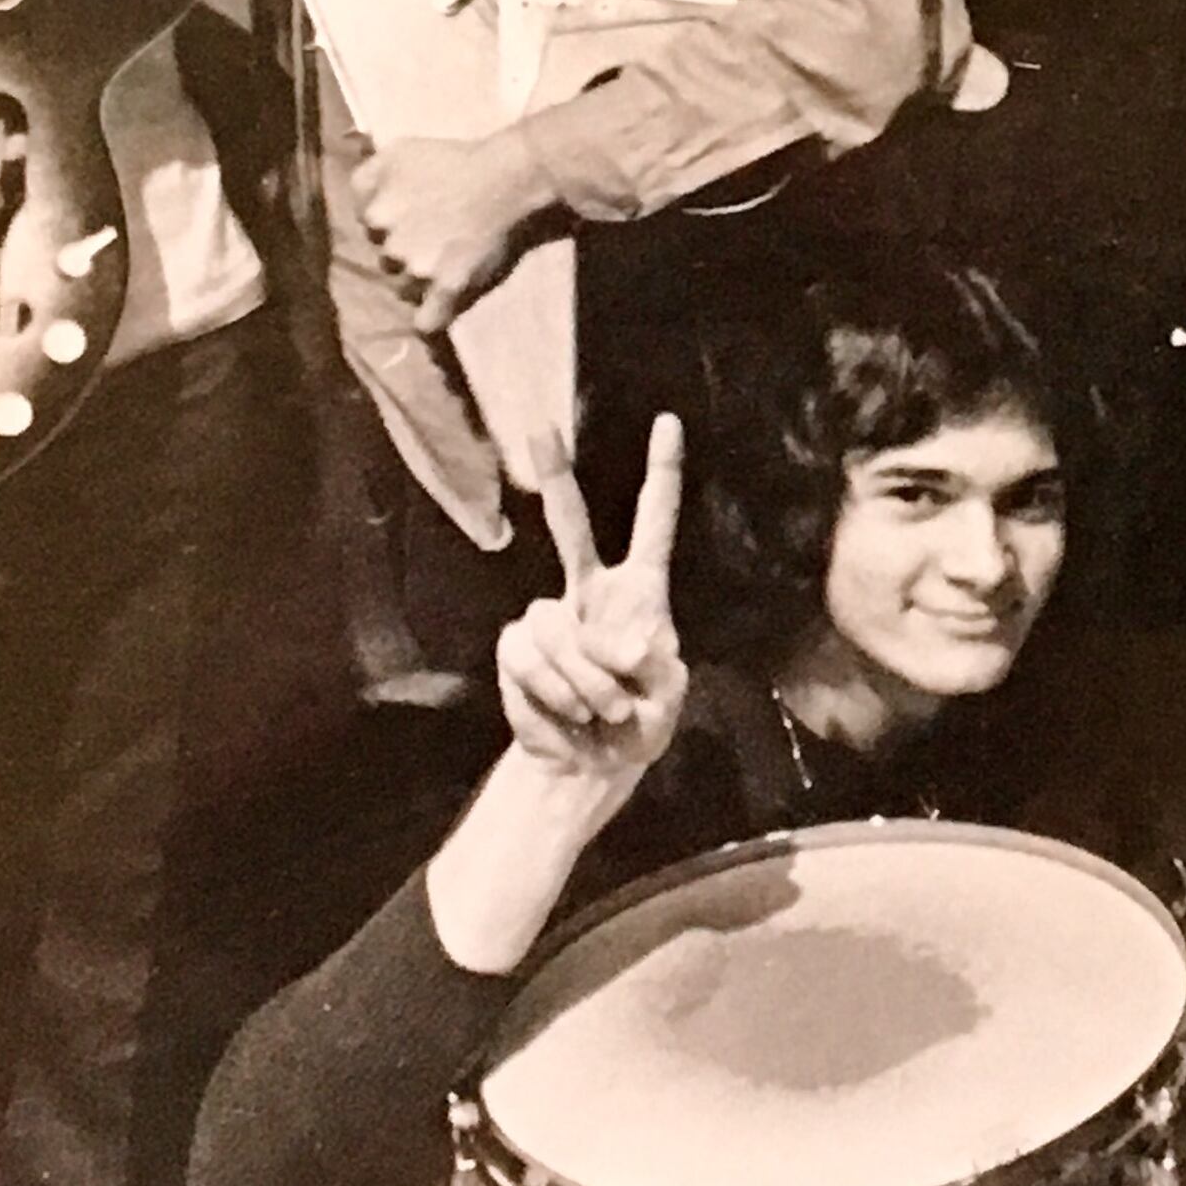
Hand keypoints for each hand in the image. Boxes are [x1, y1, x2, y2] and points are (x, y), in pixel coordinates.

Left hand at [353, 130, 557, 330]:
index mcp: (375, 212)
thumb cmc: (454, 159)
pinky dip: (429, 319)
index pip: (368, 224)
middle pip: (386, 258)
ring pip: (404, 288)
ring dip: (416, 281)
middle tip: (430, 237)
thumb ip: (367, 175)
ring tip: (441, 266)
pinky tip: (432, 316)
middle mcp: (390, 244)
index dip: (389, 218)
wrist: (505, 178)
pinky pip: (428, 320)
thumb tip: (357, 198)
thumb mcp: (399, 150)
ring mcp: (419, 270)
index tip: (409, 212)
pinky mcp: (448, 288)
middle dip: (403, 251)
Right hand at [430, 422, 689, 967]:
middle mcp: (591, 591)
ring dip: (582, 680)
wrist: (593, 763)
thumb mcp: (667, 695)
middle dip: (555, 478)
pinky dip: (553, 693)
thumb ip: (653, 665)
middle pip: (571, 525)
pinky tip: (567, 716)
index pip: (654, 522)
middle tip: (542, 430)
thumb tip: (623, 644)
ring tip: (602, 713)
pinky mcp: (517, 647)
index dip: (661, 473)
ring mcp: (550, 616)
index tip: (667, 422)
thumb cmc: (642, 720)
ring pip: (556, 626)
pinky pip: (530, 658)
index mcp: (642, 590)